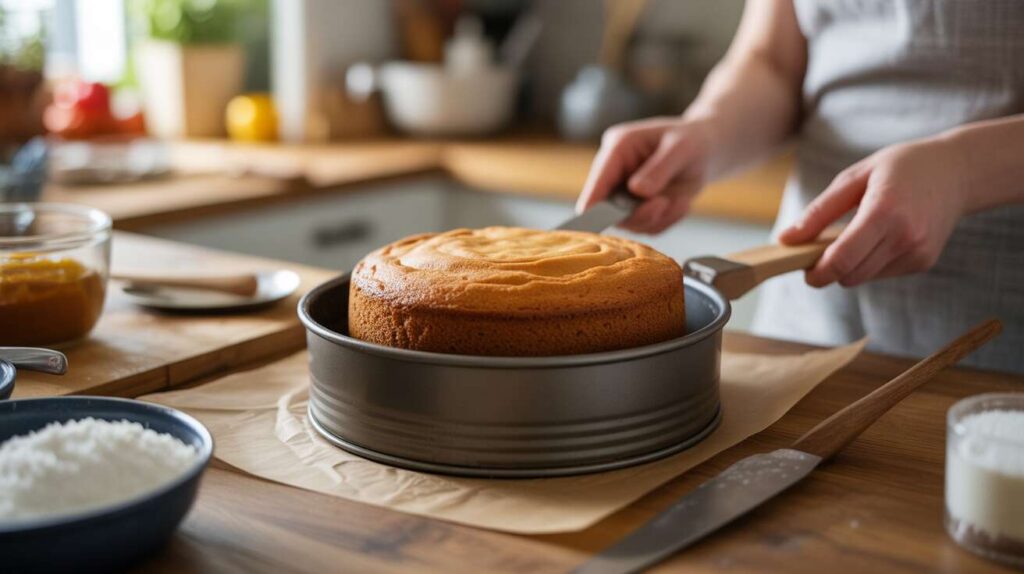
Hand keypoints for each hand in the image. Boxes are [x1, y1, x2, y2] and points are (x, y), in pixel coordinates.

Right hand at [577, 117, 714, 233]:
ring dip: (658, 217)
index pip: (598, 179)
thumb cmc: (693, 140)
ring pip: (629, 222)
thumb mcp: (681, 148)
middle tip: (664, 203)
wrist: (707, 151)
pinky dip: (668, 219)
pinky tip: (681, 201)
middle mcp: (616, 172)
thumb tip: (636, 191)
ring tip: (680, 199)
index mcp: (618, 147)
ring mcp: (626, 193)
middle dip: (638, 212)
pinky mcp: (639, 209)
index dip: (593, 201)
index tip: (592, 220)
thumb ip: (659, 169)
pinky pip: (649, 227)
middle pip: (608, 207)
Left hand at [780, 136, 967, 286]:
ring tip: (856, 233)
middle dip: (829, 268)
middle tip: (820, 248)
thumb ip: (819, 211)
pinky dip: (871, 262)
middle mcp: (905, 236)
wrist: (958, 171)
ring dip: (850, 265)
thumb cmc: (902, 167)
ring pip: (864, 277)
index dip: (818, 272)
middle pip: (850, 275)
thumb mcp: (855, 177)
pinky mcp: (923, 262)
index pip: (842, 259)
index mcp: (884, 211)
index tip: (804, 271)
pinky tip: (881, 236)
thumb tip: (786, 239)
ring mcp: (917, 252)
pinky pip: (882, 273)